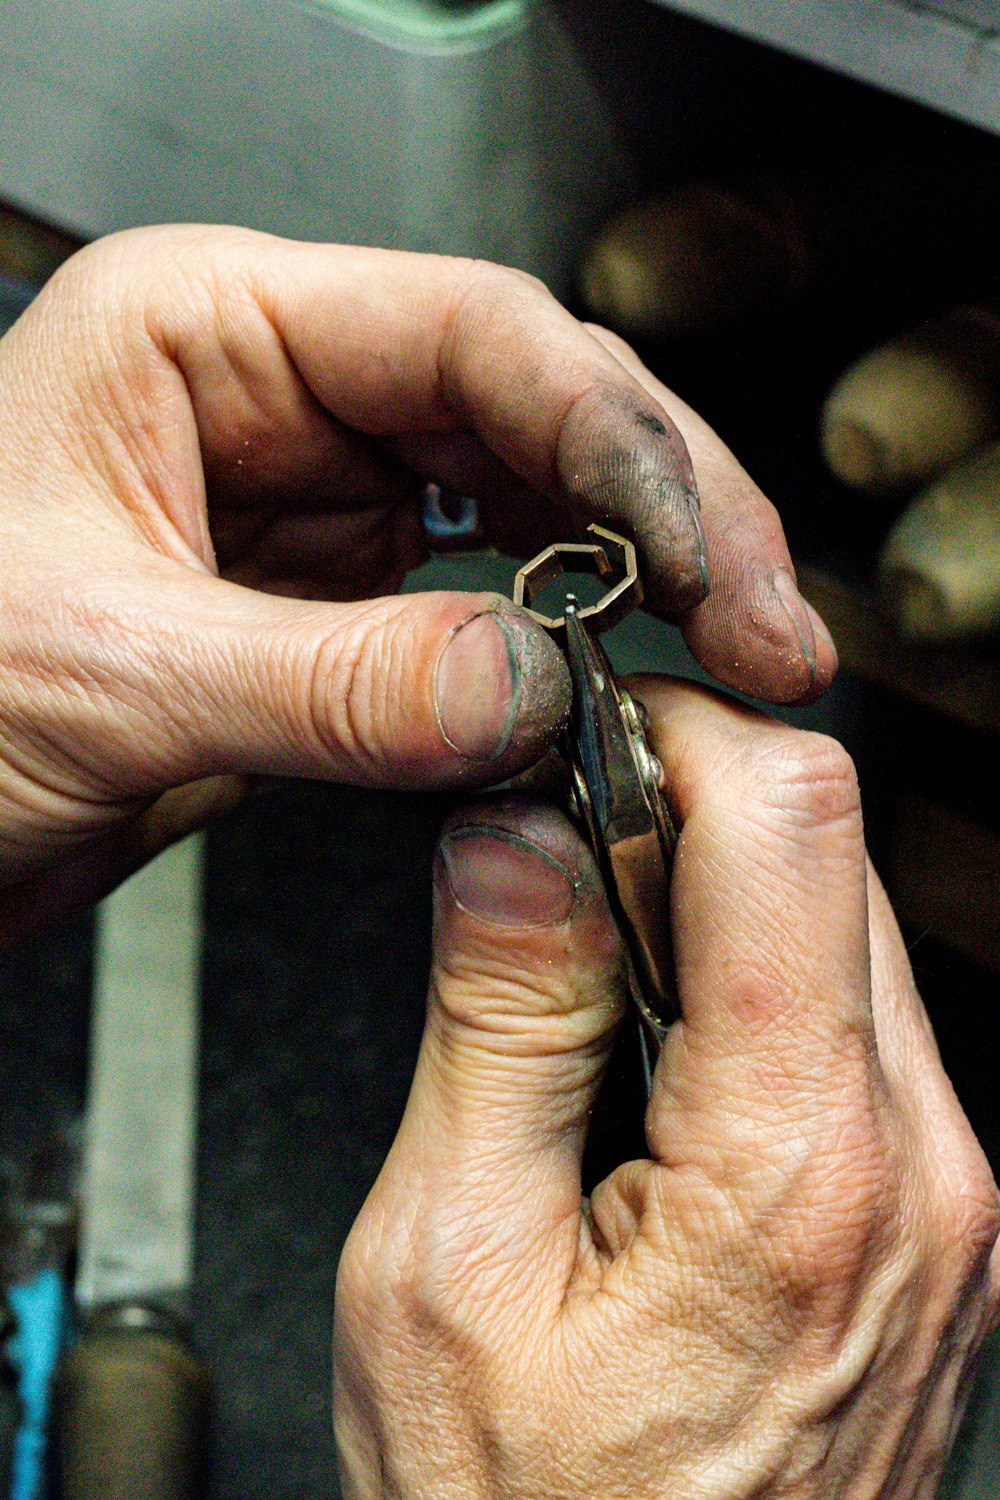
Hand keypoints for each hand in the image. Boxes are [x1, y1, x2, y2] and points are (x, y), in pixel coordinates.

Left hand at [0, 228, 833, 936]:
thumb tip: (528, 682)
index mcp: (205, 333)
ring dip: (639, 579)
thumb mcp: (106, 678)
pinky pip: (485, 605)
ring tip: (734, 655)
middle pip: (535, 409)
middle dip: (670, 512)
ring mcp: (317, 501)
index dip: (618, 439)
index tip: (709, 555)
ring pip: (531, 506)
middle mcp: (277, 398)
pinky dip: (561, 651)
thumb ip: (328, 685)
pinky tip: (619, 683)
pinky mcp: (334, 604)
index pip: (473, 336)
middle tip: (771, 619)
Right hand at [335, 679, 998, 1497]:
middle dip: (687, 809)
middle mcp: (916, 1173)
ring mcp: (945, 1204)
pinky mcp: (931, 1227)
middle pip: (833, 852)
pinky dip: (756, 990)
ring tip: (590, 980)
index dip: (671, 736)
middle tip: (555, 864)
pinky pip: (859, 1033)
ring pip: (849, 928)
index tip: (575, 749)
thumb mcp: (447, 1268)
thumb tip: (512, 835)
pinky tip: (656, 1063)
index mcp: (794, 1164)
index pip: (790, 814)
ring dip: (715, 902)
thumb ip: (496, 1019)